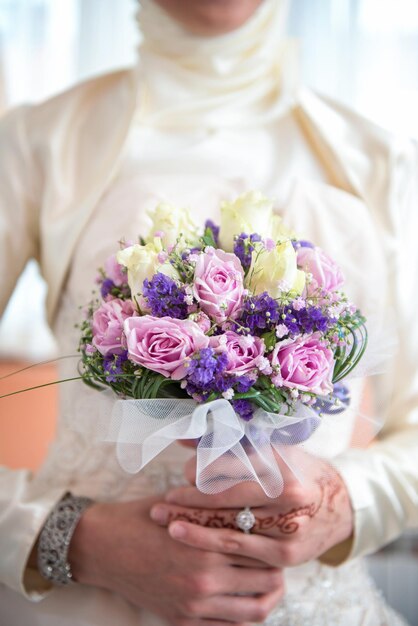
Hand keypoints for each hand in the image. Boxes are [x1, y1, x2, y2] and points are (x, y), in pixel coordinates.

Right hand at [68, 496, 283, 624]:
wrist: (104, 547)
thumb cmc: (143, 518)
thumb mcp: (182, 506)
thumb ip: (216, 508)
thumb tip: (249, 500)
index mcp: (207, 547)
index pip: (262, 550)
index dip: (277, 542)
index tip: (283, 534)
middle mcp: (205, 581)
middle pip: (266, 581)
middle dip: (277, 568)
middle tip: (279, 558)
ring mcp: (194, 606)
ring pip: (254, 611)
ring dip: (268, 596)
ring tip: (269, 582)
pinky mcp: (182, 621)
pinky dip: (244, 617)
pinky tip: (246, 600)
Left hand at [150, 457, 352, 568]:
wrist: (339, 506)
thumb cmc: (296, 471)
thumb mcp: (269, 448)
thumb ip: (226, 442)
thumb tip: (183, 435)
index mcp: (282, 465)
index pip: (229, 469)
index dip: (199, 472)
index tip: (183, 473)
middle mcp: (287, 498)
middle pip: (224, 501)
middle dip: (188, 503)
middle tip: (162, 504)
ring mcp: (288, 529)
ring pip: (228, 530)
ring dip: (194, 528)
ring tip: (167, 524)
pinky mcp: (286, 556)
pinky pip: (240, 551)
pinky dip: (213, 545)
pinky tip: (191, 541)